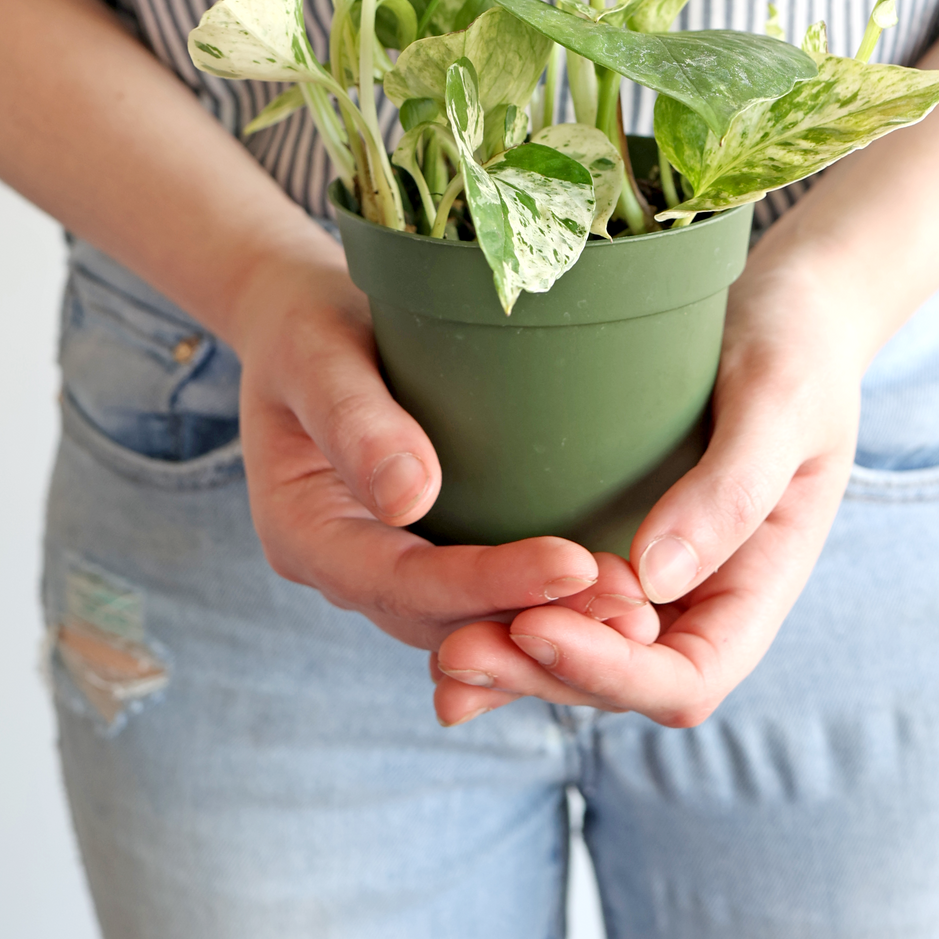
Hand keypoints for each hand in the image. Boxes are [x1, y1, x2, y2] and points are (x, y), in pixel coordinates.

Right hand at [233, 248, 632, 651]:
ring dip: (549, 618)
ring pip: (468, 619)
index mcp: (302, 533)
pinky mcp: (425, 550)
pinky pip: (482, 591)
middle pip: (442, 617)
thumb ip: (354, 420)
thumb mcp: (316, 353)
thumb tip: (410, 498)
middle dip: (534, 615)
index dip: (487, 584)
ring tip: (637, 605)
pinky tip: (612, 585)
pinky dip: (541, 594)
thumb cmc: (307, 322)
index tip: (574, 565)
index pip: (401, 582)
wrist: (301, 319)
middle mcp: (342, 568)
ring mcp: (383, 566)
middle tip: (631, 602)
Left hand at [431, 227, 862, 726]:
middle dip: (541, 676)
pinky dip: (505, 619)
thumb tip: (652, 581)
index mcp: (759, 584)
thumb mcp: (779, 401)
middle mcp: (704, 601)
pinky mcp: (611, 545)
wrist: (784, 311)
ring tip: (439, 654)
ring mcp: (656, 582)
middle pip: (621, 683)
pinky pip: (559, 603)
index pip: (690, 676)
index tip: (537, 624)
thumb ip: (730, 490)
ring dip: (512, 663)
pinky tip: (442, 617)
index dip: (612, 672)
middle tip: (456, 649)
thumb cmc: (794, 346)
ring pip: (580, 656)